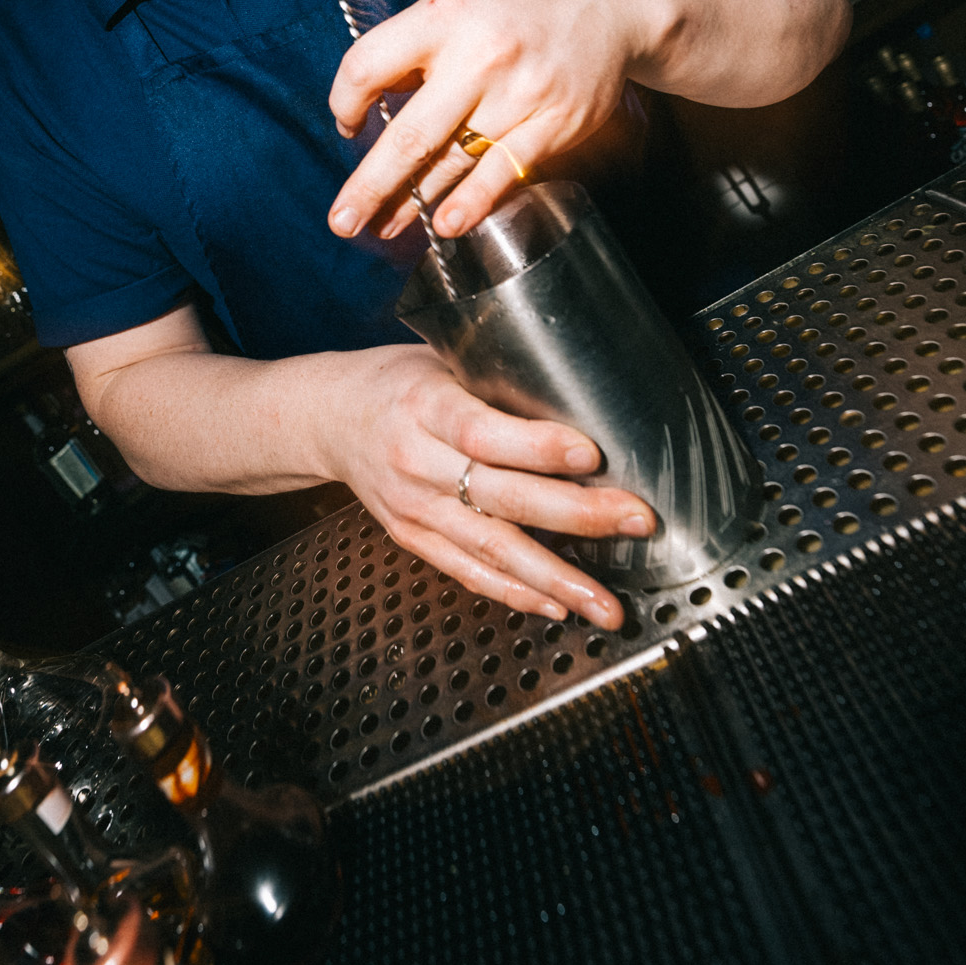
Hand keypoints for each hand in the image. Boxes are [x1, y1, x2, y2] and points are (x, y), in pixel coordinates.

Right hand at [318, 342, 655, 629]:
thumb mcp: (443, 361)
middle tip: (636, 521)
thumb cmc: (398, 381)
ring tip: (606, 602)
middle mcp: (417, 460)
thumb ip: (499, 386)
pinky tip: (556, 604)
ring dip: (556, 576)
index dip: (538, 446)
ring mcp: (414, 506)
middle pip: (502, 495)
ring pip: (491, 547)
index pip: (483, 431)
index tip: (591, 453)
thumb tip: (584, 405)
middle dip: (577, 514)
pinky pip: (468, 571)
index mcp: (426, 405)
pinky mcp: (412, 536)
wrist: (329, 417)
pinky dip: (514, 592)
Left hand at [327, 0, 652, 242]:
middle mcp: (479, 56)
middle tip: (343, 220)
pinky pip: (502, 173)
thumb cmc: (519, 3)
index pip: (369, 65)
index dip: (346, 101)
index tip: (348, 123)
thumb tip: (372, 100)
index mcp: (445, 16)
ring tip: (385, 227)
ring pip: (453, 161)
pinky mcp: (553, 124)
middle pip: (409, 134)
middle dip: (370, 185)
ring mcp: (519, 94)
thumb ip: (415, 44)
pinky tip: (446, 225)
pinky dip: (471, 203)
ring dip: (413, 203)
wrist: (607, 2)